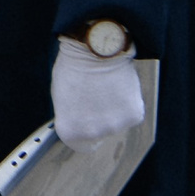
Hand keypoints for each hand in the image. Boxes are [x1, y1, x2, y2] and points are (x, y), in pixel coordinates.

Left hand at [51, 37, 145, 154]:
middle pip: (100, 135)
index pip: (79, 145)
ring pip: (117, 124)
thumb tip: (80, 123)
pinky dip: (127, 104)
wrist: (97, 50)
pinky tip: (119, 88)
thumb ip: (71, 117)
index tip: (84, 121)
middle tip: (95, 98)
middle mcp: (93, 133)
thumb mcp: (60, 96)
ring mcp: (115, 126)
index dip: (82, 132)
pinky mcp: (134, 116)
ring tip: (106, 89)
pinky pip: (131, 115)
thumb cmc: (74, 68)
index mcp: (71, 131)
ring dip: (114, 112)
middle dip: (98, 121)